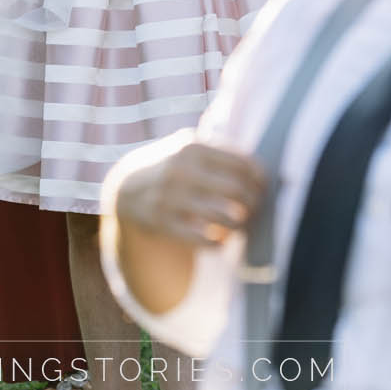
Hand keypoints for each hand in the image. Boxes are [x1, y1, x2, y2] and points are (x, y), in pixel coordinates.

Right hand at [114, 138, 265, 245]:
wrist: (127, 187)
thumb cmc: (172, 165)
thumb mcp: (190, 147)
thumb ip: (223, 153)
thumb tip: (263, 172)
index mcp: (192, 147)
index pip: (242, 163)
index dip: (259, 179)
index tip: (262, 187)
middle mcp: (181, 170)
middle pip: (237, 190)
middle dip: (252, 203)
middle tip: (254, 208)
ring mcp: (170, 197)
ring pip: (224, 217)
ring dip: (240, 224)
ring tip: (241, 224)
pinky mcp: (162, 222)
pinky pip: (204, 239)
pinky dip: (218, 243)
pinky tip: (220, 239)